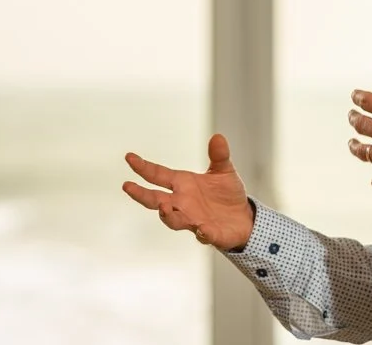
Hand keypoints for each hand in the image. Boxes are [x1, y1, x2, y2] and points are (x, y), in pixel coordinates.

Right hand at [122, 133, 253, 250]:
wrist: (243, 218)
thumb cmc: (227, 194)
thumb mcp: (224, 171)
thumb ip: (219, 156)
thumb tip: (218, 137)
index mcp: (183, 184)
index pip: (158, 175)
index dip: (143, 167)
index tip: (129, 157)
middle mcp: (182, 203)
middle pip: (155, 200)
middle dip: (141, 194)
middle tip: (128, 186)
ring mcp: (193, 219)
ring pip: (174, 220)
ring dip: (168, 215)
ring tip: (164, 208)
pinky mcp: (209, 233)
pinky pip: (203, 234)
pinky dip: (202, 232)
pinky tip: (203, 230)